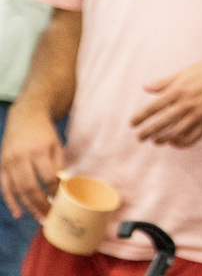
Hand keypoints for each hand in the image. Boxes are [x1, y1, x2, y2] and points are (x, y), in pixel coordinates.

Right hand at [0, 106, 62, 220]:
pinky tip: (18, 213)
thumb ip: (59, 164)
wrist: (25, 117)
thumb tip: (63, 186)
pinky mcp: (1, 165)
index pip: (48, 177)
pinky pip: (4, 187)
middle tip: (49, 216)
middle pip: (30, 187)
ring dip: (27, 206)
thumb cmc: (45, 133)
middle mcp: (21, 157)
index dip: (54, 191)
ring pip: (17, 190)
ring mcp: (8, 162)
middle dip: (40, 204)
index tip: (61, 200)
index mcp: (39, 150)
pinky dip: (10, 202)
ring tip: (38, 217)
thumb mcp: (57, 145)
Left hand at [130, 53, 201, 146]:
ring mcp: (199, 114)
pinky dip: (182, 143)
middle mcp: (187, 103)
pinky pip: (193, 137)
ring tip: (155, 141)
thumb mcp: (187, 72)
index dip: (141, 116)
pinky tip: (174, 143)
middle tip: (139, 137)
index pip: (154, 107)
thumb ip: (165, 82)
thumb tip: (145, 87)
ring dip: (162, 139)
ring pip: (176, 133)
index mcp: (179, 89)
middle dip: (148, 132)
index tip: (132, 124)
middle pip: (162, 122)